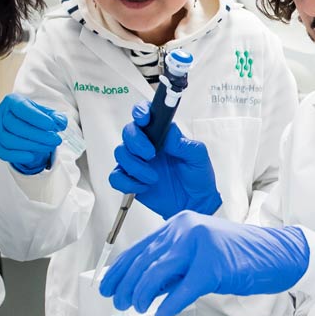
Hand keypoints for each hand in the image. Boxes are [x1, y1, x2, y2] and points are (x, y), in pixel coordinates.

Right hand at [0, 93, 67, 175]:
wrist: (27, 128)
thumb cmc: (36, 118)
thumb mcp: (48, 113)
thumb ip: (56, 117)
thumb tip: (60, 122)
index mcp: (12, 101)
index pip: (21, 108)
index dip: (36, 117)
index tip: (51, 125)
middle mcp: (1, 114)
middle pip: (14, 125)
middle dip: (37, 135)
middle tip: (55, 140)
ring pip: (8, 139)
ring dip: (30, 145)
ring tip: (48, 147)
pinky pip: (3, 152)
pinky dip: (17, 156)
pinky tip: (32, 156)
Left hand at [99, 211, 309, 315]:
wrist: (275, 253)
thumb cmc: (239, 256)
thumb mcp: (198, 255)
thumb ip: (172, 268)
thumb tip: (144, 288)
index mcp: (180, 224)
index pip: (141, 247)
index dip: (120, 269)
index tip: (107, 285)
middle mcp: (186, 229)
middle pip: (145, 260)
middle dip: (126, 284)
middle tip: (117, 301)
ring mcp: (200, 245)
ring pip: (157, 272)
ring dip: (142, 294)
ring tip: (136, 307)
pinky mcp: (214, 265)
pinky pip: (183, 289)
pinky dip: (169, 304)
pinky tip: (162, 314)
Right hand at [109, 101, 221, 218]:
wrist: (194, 203)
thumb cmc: (197, 177)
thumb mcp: (198, 156)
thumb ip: (184, 144)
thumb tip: (169, 134)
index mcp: (162, 135)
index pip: (145, 115)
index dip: (140, 112)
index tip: (144, 119)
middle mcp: (147, 145)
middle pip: (128, 132)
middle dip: (136, 142)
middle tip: (151, 155)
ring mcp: (137, 162)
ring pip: (120, 153)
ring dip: (135, 166)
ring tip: (153, 178)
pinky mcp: (131, 180)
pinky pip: (116, 177)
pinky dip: (128, 182)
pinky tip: (144, 186)